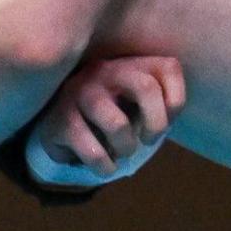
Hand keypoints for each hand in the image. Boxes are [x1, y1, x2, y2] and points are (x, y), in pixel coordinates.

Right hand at [30, 53, 185, 177]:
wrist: (54, 123)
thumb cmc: (107, 113)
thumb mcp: (134, 101)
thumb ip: (156, 103)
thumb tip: (166, 121)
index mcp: (128, 64)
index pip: (168, 68)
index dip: (176, 100)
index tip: (167, 121)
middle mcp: (104, 71)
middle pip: (146, 87)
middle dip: (156, 124)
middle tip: (148, 140)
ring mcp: (79, 92)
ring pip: (118, 124)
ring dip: (126, 148)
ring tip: (121, 152)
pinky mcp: (59, 120)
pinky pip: (93, 151)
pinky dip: (105, 166)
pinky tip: (104, 165)